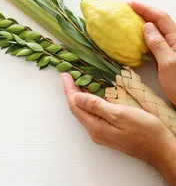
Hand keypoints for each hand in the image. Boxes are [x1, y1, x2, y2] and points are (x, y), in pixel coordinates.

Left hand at [61, 73, 175, 175]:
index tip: (65, 76)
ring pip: (86, 112)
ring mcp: (102, 133)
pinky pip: (94, 115)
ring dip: (80, 97)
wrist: (161, 149)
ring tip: (78, 83)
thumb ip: (97, 106)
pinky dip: (90, 103)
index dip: (69, 90)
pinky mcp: (110, 133)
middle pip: (78, 109)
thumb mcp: (120, 114)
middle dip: (72, 92)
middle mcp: (95, 132)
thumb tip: (77, 98)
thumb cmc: (145, 132)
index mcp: (95, 127)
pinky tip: (93, 96)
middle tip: (69, 76)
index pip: (75, 106)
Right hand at [128, 1, 175, 105]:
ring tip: (128, 20)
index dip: (145, 9)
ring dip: (144, 23)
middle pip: (160, 21)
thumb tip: (147, 26)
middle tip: (127, 9)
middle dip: (144, 13)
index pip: (161, 18)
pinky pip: (156, 41)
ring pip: (158, 31)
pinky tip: (136, 38)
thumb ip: (158, 43)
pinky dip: (145, 36)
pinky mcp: (168, 58)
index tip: (129, 4)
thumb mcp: (168, 63)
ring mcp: (172, 50)